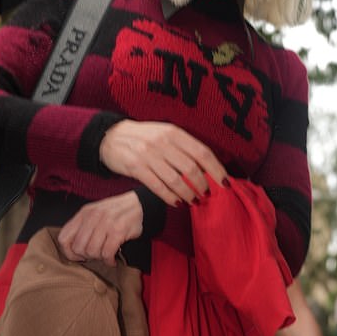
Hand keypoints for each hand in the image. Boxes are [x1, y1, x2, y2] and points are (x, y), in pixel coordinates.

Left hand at [57, 191, 142, 265]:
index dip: (69, 252)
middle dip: (87, 256)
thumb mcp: (95, 213)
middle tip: (96, 255)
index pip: (64, 238)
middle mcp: (93, 217)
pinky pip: (107, 253)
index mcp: (84, 213)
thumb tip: (72, 249)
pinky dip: (109, 261)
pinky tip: (112, 260)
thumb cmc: (116, 212)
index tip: (78, 256)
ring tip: (105, 255)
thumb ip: (82, 227)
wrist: (139, 205)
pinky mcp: (118, 231)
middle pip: (78, 247)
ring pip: (92, 251)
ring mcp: (105, 223)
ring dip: (99, 258)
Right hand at [99, 120, 227, 205]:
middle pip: (190, 168)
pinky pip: (158, 187)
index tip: (225, 182)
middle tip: (206, 194)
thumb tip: (207, 168)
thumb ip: (184, 148)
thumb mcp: (165, 134)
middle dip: (202, 185)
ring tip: (193, 201)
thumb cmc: (144, 138)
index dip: (216, 169)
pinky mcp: (136, 168)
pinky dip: (170, 197)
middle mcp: (163, 142)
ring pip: (175, 180)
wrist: (111, 136)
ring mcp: (149, 155)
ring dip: (188, 194)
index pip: (202, 152)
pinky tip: (177, 202)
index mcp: (174, 133)